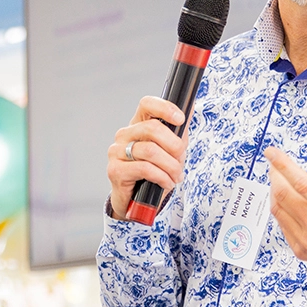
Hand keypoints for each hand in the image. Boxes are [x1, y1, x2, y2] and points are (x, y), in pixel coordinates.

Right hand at [107, 96, 187, 219]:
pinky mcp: (115, 170)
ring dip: (170, 166)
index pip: (147, 104)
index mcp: (137, 125)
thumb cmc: (154, 173)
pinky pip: (144, 168)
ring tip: (176, 176)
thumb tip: (190, 107)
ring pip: (151, 150)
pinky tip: (166, 182)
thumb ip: (178, 131)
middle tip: (181, 159)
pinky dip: (161, 177)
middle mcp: (124, 135)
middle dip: (174, 145)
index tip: (181, 119)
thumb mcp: (170, 151)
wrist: (137, 202)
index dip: (165, 108)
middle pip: (152, 128)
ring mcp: (116, 152)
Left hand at [265, 147, 306, 287]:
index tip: (271, 153)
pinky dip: (279, 209)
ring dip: (274, 191)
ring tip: (276, 179)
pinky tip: (282, 200)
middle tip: (274, 164)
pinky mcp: (301, 250)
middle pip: (284, 195)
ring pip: (279, 210)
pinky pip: (282, 225)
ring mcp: (306, 240)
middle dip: (275, 175)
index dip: (283, 166)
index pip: (301, 183)